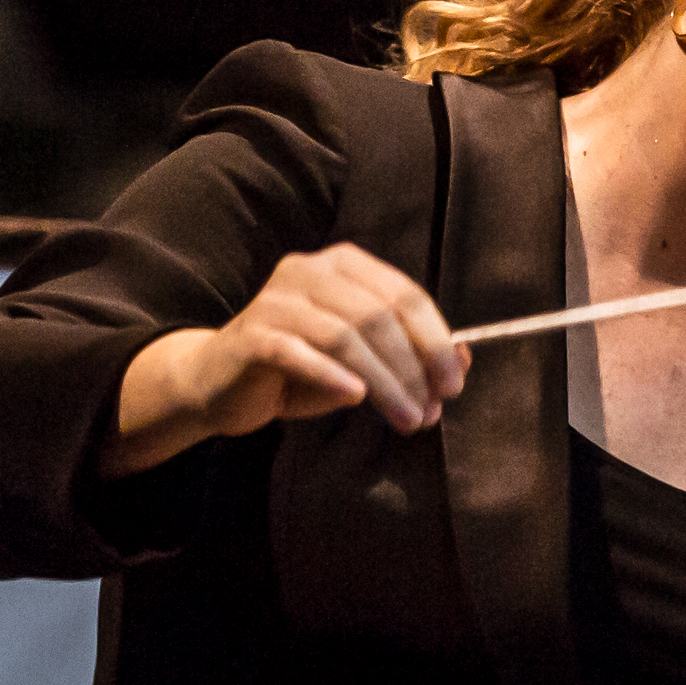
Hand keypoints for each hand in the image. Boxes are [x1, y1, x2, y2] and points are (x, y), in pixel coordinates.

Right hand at [104, 244, 468, 476]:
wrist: (220, 383)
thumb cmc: (299, 370)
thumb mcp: (362, 363)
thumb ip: (409, 356)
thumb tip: (466, 358)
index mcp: (344, 265)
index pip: (405, 295)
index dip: (436, 341)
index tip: (454, 385)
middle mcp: (309, 269)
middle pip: (378, 315)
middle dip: (412, 368)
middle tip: (429, 412)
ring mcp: (277, 299)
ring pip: (345, 336)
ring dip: (384, 382)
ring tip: (406, 419)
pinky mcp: (251, 334)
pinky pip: (298, 351)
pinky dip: (331, 374)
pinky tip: (355, 398)